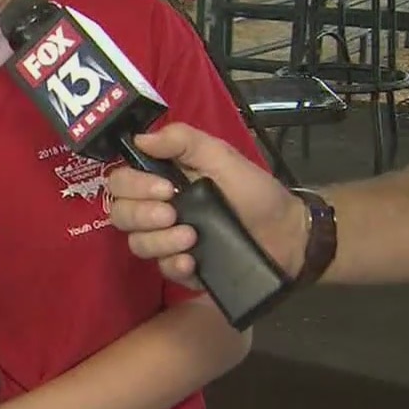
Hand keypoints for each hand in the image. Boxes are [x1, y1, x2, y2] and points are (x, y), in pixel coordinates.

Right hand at [107, 123, 308, 288]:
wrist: (288, 234)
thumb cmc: (255, 192)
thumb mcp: (222, 157)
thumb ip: (184, 141)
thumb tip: (140, 138)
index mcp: (163, 180)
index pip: (121, 182)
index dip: (133, 185)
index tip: (165, 187)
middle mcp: (158, 211)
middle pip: (120, 214)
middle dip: (141, 214)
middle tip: (173, 213)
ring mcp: (168, 242)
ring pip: (137, 244)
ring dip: (159, 240)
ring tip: (192, 237)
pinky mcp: (182, 269)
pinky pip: (162, 270)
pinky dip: (174, 265)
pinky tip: (192, 262)